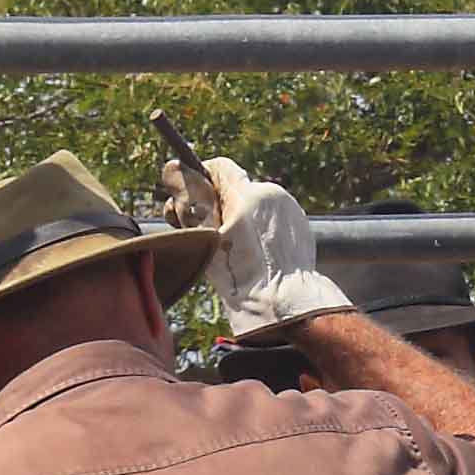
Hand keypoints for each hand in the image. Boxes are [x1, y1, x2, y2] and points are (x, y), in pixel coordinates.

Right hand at [202, 157, 348, 338]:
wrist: (285, 307)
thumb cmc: (241, 278)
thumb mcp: (205, 238)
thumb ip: (188, 202)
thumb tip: (174, 169)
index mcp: (247, 194)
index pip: (217, 168)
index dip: (199, 183)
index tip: (190, 205)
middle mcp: (272, 194)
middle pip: (234, 189)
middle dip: (217, 207)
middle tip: (208, 237)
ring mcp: (290, 211)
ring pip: (253, 206)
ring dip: (239, 221)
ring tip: (234, 253)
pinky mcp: (301, 228)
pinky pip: (272, 221)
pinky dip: (260, 234)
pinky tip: (254, 257)